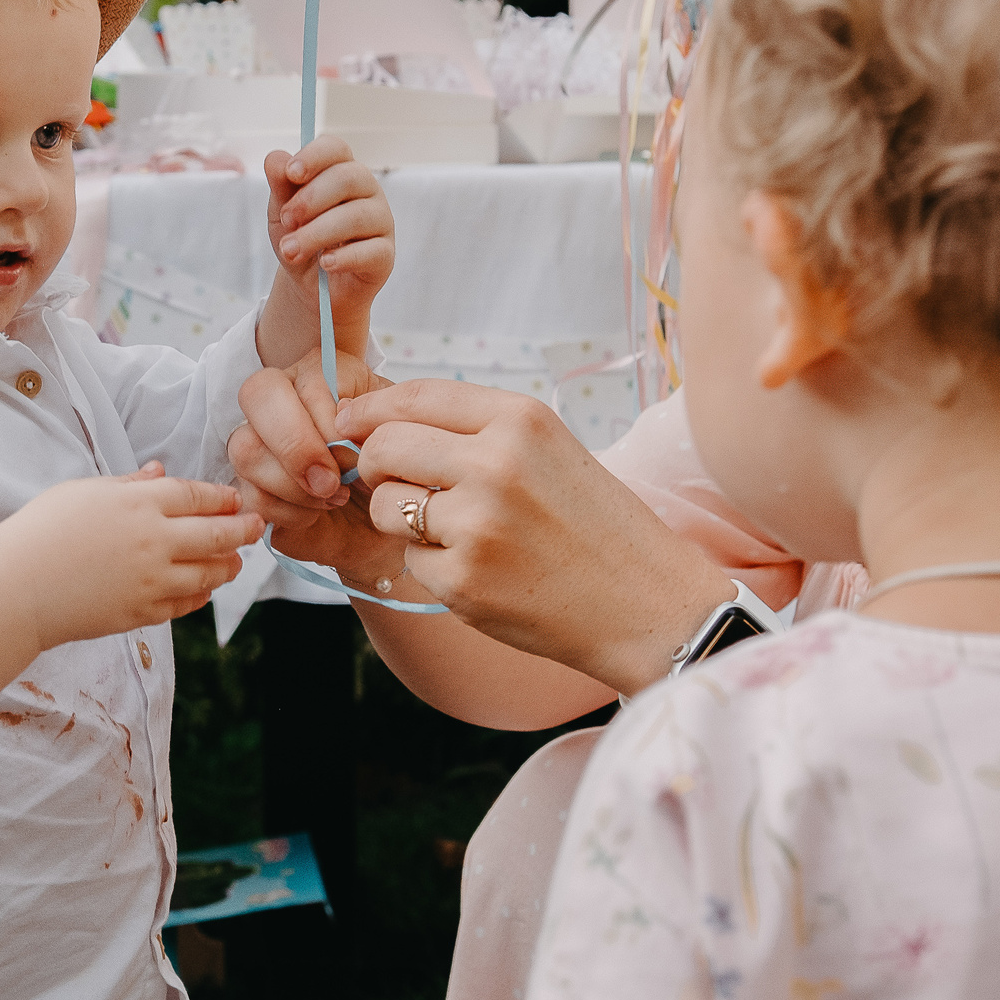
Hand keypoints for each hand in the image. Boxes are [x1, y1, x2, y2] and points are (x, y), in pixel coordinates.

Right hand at [0, 463, 263, 647]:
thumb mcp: (83, 492)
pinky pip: (187, 602)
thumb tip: (160, 472)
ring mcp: (153, 579)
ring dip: (228, 565)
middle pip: (217, 533)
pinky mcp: (144, 612)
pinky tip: (204, 588)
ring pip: (210, 572)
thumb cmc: (41, 532)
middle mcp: (155, 539)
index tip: (237, 500)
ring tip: (235, 562)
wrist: (17, 588)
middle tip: (256, 526)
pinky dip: (202, 594)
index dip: (223, 498)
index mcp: (139, 502)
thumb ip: (128, 484)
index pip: (197, 496)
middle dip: (243, 530)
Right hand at [229, 351, 409, 586]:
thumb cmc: (393, 464)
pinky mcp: (251, 487)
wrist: (392, 514)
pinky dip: (288, 512)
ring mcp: (257, 442)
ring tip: (334, 497)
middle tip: (332, 482)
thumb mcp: (399, 432)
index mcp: (318, 374)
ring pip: (246, 451)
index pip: (305, 379)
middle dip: (297, 447)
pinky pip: (251, 495)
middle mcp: (280, 400)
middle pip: (257, 395)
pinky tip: (316, 513)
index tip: (359, 454)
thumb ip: (376, 416)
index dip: (330, 423)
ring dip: (295, 485)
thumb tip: (341, 414)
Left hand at [260, 137, 392, 359]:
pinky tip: (325, 263)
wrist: (310, 286)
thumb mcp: (281, 213)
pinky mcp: (385, 254)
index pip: (336, 148)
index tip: (291, 173)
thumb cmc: (299, 239)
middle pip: (348, 178)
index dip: (314, 156)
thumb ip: (280, 186)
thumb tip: (275, 158)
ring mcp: (380, 221)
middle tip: (286, 221)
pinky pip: (371, 250)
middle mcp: (367, 191)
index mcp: (341, 171)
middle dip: (311, 199)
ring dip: (317, 233)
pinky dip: (344, 257)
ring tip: (290, 250)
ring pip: (356, 216)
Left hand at [338, 379, 733, 693]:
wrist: (650, 606)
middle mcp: (496, 463)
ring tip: (454, 533)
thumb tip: (385, 422)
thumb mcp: (551, 452)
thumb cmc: (598, 527)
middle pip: (384, 446)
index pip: (417, 394)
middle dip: (374, 466)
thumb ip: (478, 432)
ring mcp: (477, 524)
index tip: (349, 420)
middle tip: (392, 484)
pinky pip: (411, 560)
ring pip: (385, 505)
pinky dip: (433, 567)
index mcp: (521, 420)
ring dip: (401, 519)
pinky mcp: (463, 580)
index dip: (371, 407)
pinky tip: (484, 572)